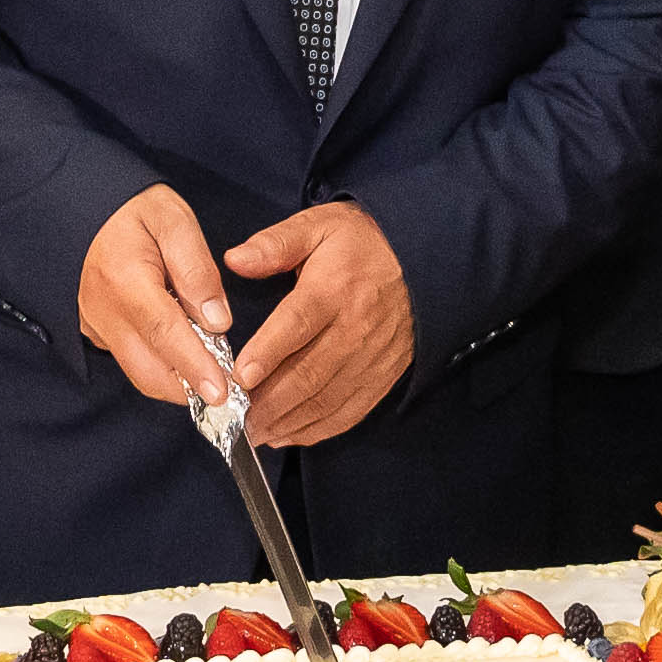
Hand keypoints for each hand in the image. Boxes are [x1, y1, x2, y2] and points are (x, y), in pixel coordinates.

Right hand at [76, 184, 241, 412]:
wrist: (84, 207)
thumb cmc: (133, 210)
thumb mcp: (175, 221)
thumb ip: (197, 271)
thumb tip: (218, 321)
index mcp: (125, 279)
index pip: (164, 333)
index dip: (195, 366)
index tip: (223, 392)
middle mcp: (103, 311)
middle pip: (149, 370)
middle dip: (190, 389)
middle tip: (229, 392)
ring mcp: (96, 325)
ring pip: (140, 373)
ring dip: (177, 382)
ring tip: (212, 371)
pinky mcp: (96, 331)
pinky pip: (131, 360)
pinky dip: (161, 366)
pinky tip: (185, 352)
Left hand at [224, 200, 413, 447]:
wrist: (426, 260)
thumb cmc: (363, 243)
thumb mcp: (319, 225)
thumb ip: (275, 244)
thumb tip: (235, 259)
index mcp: (335, 288)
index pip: (299, 323)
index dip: (269, 352)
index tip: (240, 376)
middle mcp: (356, 328)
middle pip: (310, 372)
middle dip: (270, 402)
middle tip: (235, 419)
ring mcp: (372, 357)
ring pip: (327, 399)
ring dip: (288, 421)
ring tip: (253, 434)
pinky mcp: (384, 375)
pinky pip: (350, 410)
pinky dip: (318, 429)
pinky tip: (287, 435)